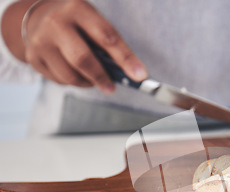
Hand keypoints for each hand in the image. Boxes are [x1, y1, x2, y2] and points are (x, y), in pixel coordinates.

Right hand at [20, 0, 146, 92]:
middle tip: (111, 88)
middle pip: (82, 59)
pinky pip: (59, 80)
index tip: (140, 75)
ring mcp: (41, 40)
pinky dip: (73, 82)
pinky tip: (75, 72)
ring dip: (87, 82)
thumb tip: (131, 71)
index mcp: (78, 9)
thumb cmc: (75, 21)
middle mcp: (56, 22)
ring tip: (93, 78)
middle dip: (101, 77)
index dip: (126, 58)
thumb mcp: (92, 20)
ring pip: (70, 75)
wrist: (37, 16)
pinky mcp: (33, 57)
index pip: (107, 37)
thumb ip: (109, 42)